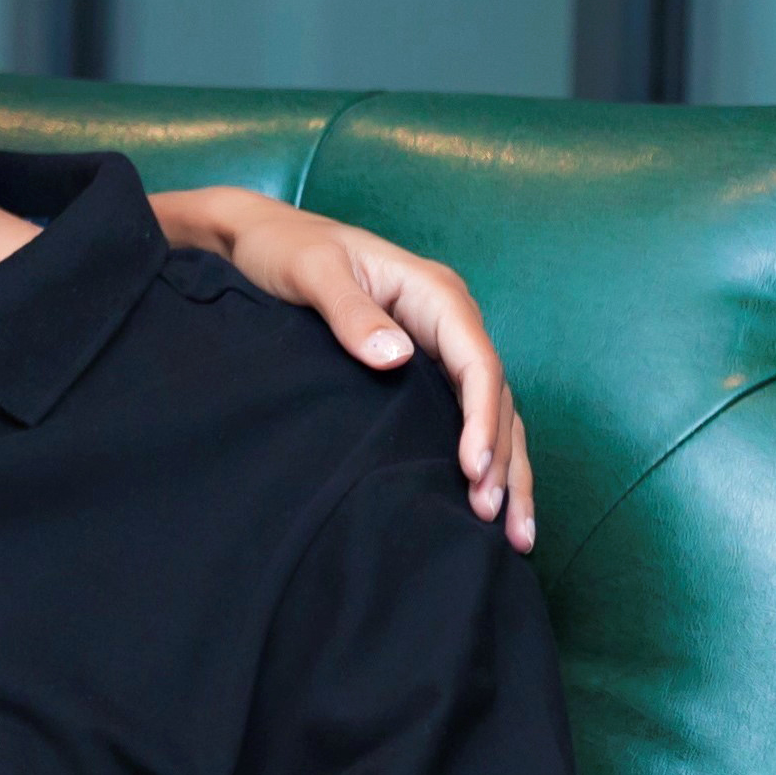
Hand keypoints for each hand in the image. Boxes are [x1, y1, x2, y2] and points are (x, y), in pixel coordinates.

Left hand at [148, 189, 534, 550]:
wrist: (260, 239)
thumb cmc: (286, 249)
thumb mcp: (312, 273)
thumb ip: (351, 314)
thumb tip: (396, 357)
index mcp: (434, 293)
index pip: (477, 363)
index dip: (482, 419)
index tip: (474, 471)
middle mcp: (448, 319)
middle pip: (496, 396)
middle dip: (505, 460)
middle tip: (499, 523)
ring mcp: (439, 343)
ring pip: (491, 412)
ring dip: (506, 470)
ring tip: (515, 535)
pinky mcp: (423, 365)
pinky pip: (463, 413)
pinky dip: (482, 457)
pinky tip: (485, 501)